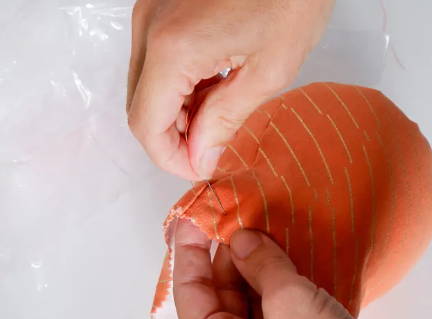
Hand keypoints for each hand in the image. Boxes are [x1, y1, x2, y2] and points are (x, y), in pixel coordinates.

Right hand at [127, 0, 333, 179]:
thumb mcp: (268, 69)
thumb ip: (225, 120)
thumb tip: (199, 158)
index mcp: (172, 48)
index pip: (147, 127)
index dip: (172, 159)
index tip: (203, 168)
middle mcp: (149, 29)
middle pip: (140, 110)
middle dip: (174, 140)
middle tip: (213, 148)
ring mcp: (151, 15)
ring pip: (146, 90)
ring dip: (177, 116)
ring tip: (219, 118)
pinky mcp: (162, 10)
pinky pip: (157, 66)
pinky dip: (180, 91)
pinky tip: (213, 90)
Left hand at [173, 219, 431, 318]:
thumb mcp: (289, 302)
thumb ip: (262, 264)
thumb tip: (243, 240)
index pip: (189, 290)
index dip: (189, 250)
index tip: (193, 219)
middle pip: (220, 295)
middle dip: (230, 257)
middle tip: (240, 221)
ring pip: (248, 303)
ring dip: (255, 270)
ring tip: (264, 235)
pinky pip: (271, 313)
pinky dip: (274, 288)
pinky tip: (284, 262)